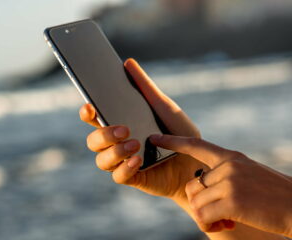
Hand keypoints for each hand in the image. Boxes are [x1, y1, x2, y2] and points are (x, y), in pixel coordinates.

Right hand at [79, 58, 202, 205]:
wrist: (198, 161)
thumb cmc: (180, 133)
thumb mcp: (164, 107)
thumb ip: (145, 87)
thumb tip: (128, 63)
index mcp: (120, 124)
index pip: (95, 119)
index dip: (87, 113)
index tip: (90, 106)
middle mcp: (117, 143)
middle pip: (93, 140)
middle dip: (103, 135)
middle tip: (125, 128)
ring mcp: (123, 161)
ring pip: (101, 160)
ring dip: (115, 152)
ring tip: (136, 144)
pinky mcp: (133, 177)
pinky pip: (118, 176)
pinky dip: (125, 168)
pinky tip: (138, 160)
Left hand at [150, 134, 291, 237]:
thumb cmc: (273, 195)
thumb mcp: (248, 175)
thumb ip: (224, 174)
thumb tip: (199, 183)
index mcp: (231, 157)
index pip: (195, 145)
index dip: (172, 141)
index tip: (154, 137)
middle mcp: (228, 166)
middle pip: (192, 186)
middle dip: (200, 203)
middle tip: (218, 214)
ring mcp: (230, 182)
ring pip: (195, 202)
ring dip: (205, 217)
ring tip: (224, 221)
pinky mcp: (232, 202)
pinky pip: (202, 215)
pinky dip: (209, 225)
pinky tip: (227, 226)